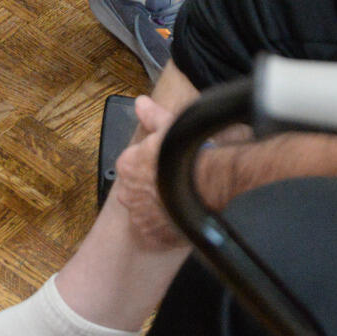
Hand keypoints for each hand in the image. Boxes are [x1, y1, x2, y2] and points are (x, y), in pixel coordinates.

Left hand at [112, 94, 188, 249]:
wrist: (209, 180)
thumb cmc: (189, 153)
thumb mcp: (169, 125)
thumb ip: (152, 115)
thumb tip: (140, 103)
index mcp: (127, 165)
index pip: (132, 165)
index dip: (150, 164)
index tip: (165, 164)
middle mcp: (128, 192)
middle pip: (137, 189)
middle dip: (152, 187)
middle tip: (175, 181)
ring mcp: (140, 215)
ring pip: (146, 210)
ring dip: (159, 207)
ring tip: (181, 199)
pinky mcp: (153, 232)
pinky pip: (156, 230)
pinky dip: (166, 226)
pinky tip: (181, 215)